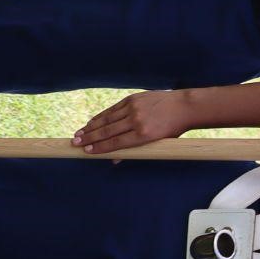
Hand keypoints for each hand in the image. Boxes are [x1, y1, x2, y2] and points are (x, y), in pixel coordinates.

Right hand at [73, 90, 195, 153]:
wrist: (184, 106)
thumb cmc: (172, 128)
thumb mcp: (158, 143)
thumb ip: (136, 150)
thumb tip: (114, 160)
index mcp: (144, 135)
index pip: (117, 143)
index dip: (100, 148)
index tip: (87, 151)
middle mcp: (137, 121)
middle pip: (108, 131)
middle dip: (90, 138)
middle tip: (75, 143)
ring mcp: (134, 108)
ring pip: (108, 119)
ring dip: (91, 127)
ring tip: (79, 134)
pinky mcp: (132, 98)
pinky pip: (113, 109)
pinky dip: (101, 116)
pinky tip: (92, 122)